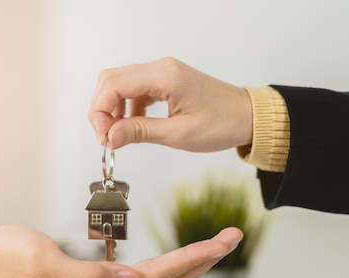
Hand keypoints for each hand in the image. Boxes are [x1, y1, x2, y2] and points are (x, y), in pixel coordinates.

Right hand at [0, 224, 242, 277]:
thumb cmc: (11, 260)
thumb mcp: (43, 261)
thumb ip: (87, 274)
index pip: (156, 277)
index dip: (189, 259)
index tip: (218, 242)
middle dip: (201, 261)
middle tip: (229, 237)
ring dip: (189, 266)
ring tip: (213, 247)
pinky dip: (168, 271)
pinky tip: (177, 262)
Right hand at [88, 57, 252, 151]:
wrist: (248, 117)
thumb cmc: (222, 124)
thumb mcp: (178, 134)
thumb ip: (140, 132)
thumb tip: (110, 137)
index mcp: (165, 76)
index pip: (114, 84)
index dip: (99, 111)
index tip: (103, 137)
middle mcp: (161, 68)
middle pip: (111, 80)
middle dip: (102, 109)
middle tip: (107, 137)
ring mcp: (163, 72)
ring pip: (120, 83)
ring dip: (113, 108)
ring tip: (119, 134)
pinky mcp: (165, 81)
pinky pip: (135, 89)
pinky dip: (127, 107)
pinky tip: (133, 126)